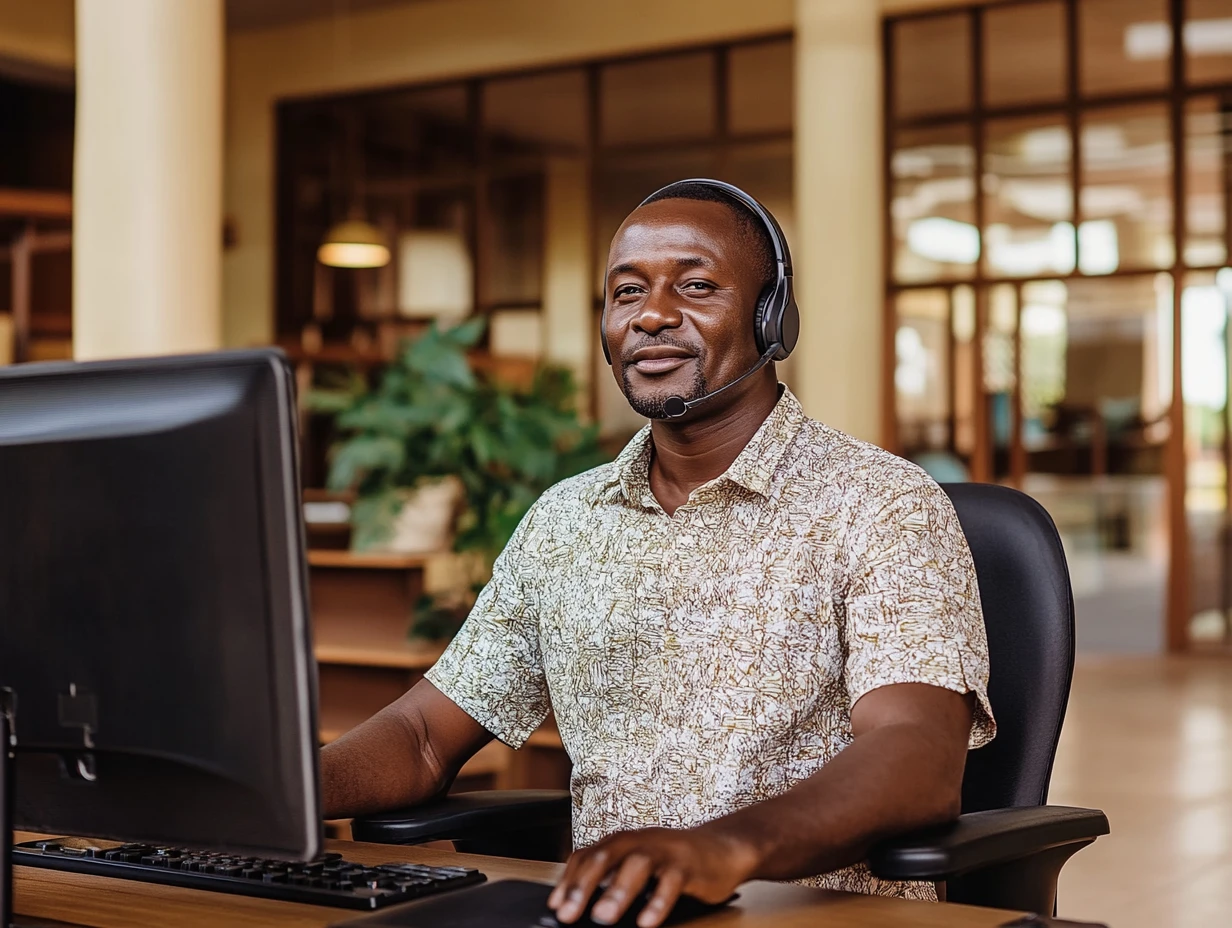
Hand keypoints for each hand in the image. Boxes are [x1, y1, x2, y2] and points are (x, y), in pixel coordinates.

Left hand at [547, 825, 757, 927]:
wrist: (723, 848)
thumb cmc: (675, 861)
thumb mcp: (640, 865)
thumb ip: (613, 880)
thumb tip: (582, 906)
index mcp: (624, 841)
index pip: (588, 855)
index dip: (569, 880)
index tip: (554, 906)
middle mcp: (641, 841)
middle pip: (607, 857)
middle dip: (584, 886)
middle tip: (568, 914)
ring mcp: (665, 851)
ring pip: (638, 865)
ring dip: (618, 891)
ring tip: (603, 918)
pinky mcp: (689, 866)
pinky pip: (672, 882)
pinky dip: (658, 902)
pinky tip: (647, 922)